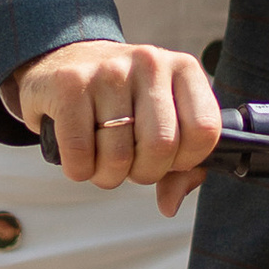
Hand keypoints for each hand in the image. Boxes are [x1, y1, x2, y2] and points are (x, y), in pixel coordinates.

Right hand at [10, 36, 224, 211]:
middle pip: (161, 146)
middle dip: (144, 173)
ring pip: (118, 156)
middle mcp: (150, 63)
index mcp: (183, 69)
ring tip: (101, 160)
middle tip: (130, 166)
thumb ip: (179, 168)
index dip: (186, 160)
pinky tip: (79, 156)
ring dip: (108, 175)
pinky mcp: (70, 84)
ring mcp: (109, 70)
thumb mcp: (160, 123)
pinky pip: (80, 153)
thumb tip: (170, 206)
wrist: (63, 62)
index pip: (204, 130)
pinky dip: (79, 170)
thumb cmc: (122, 104)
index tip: (167, 158)